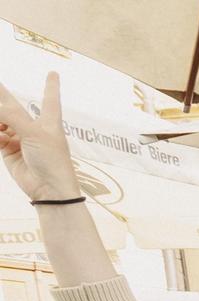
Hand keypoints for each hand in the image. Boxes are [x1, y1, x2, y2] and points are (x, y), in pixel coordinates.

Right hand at [0, 74, 80, 202]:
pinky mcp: (7, 149)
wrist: (49, 190)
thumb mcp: (34, 133)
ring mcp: (19, 138)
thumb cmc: (52, 160)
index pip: (49, 98)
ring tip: (1, 130)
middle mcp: (33, 127)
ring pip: (0, 120)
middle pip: (13, 105)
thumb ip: (12, 115)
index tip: (54, 73)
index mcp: (48, 121)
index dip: (51, 85)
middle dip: (1, 94)